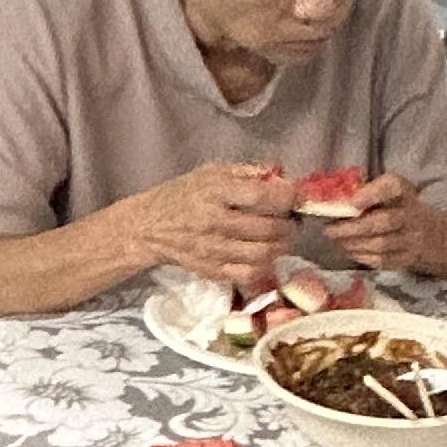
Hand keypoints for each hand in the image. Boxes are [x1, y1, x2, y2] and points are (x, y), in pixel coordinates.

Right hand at [119, 161, 297, 282]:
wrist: (150, 226)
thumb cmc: (184, 194)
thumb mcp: (212, 172)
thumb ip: (247, 171)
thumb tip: (281, 172)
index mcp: (215, 192)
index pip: (261, 196)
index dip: (288, 197)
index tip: (296, 196)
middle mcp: (214, 222)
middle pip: (268, 229)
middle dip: (289, 225)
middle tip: (291, 220)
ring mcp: (213, 250)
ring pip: (263, 254)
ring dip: (282, 246)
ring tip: (282, 237)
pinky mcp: (212, 271)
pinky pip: (249, 275)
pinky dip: (265, 266)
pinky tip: (265, 255)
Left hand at [325, 172, 435, 270]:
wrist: (427, 232)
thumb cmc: (393, 207)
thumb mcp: (383, 193)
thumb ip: (361, 193)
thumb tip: (328, 200)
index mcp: (403, 191)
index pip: (393, 187)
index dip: (372, 193)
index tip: (352, 202)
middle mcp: (411, 214)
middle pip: (385, 221)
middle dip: (353, 227)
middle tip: (330, 230)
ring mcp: (412, 238)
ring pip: (381, 244)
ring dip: (354, 244)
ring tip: (337, 241)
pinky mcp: (407, 258)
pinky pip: (383, 261)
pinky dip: (363, 257)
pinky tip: (351, 251)